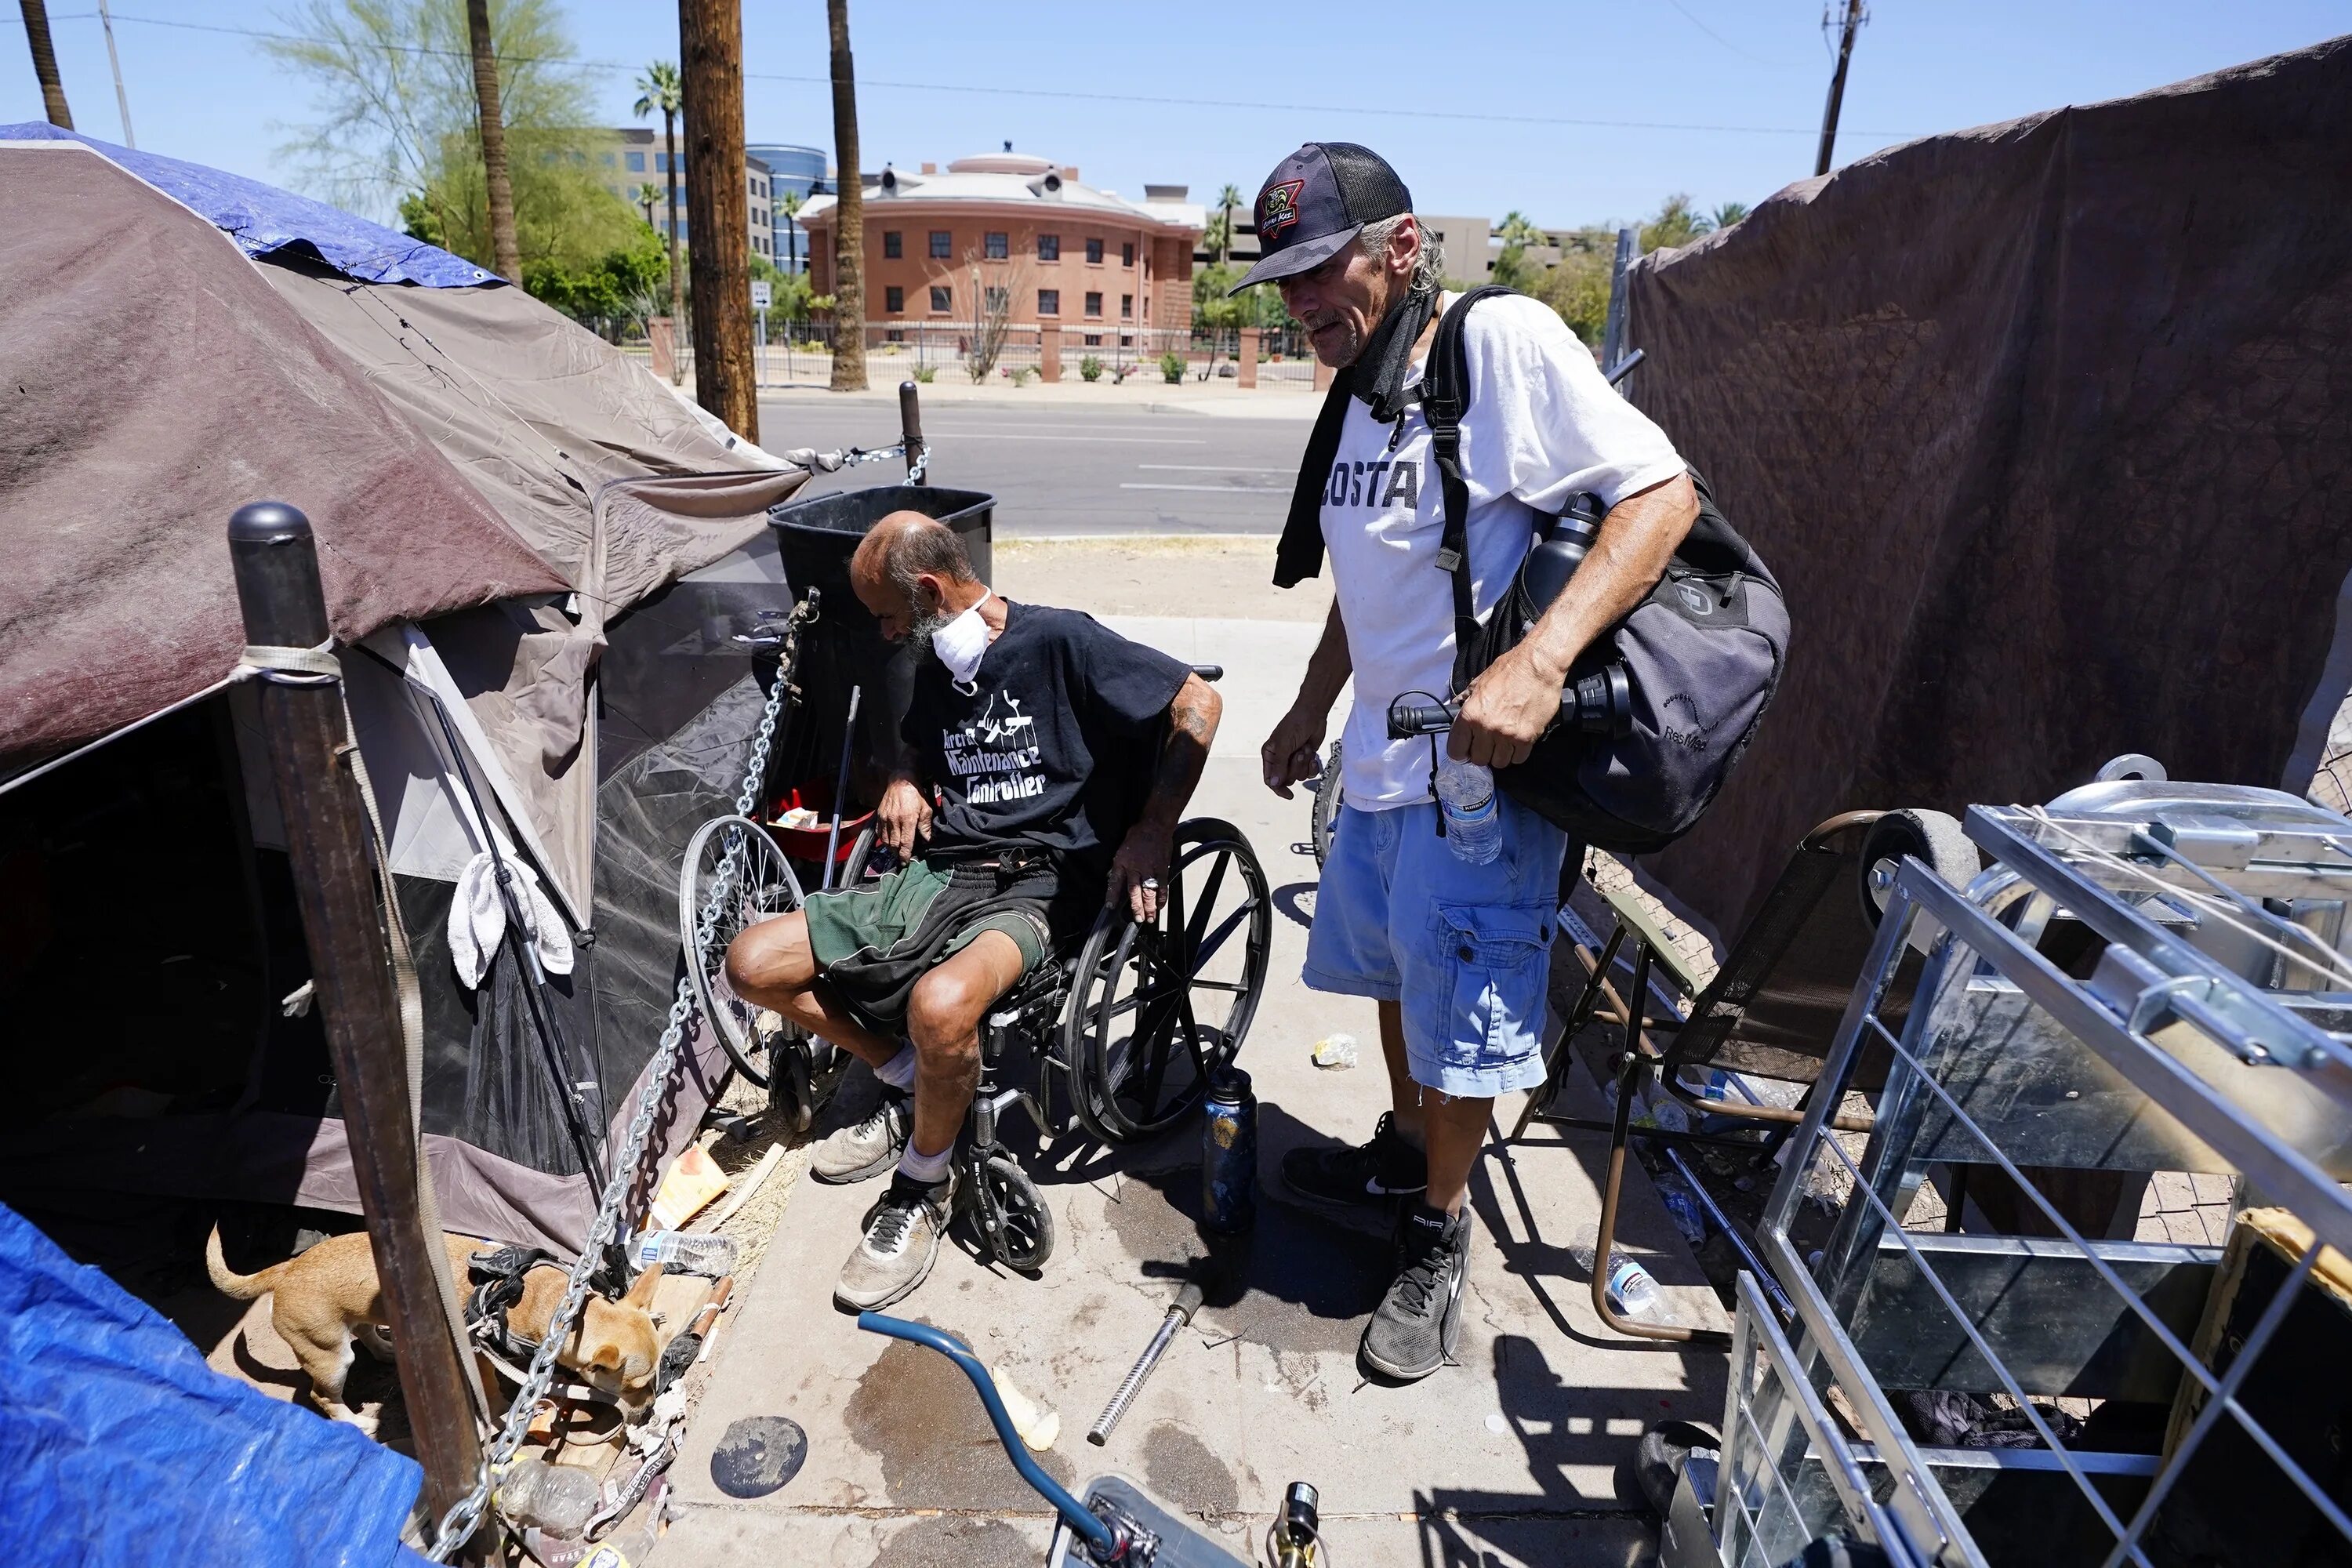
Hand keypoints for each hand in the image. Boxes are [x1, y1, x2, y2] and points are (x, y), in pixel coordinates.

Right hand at [876, 775, 931, 859]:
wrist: (901, 780)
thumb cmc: (915, 794)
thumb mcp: (926, 808)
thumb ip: (925, 825)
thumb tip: (927, 839)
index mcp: (907, 819)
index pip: (905, 842)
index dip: (905, 854)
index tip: (906, 861)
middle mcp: (894, 820)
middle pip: (894, 843)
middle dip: (898, 853)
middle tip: (902, 859)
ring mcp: (885, 818)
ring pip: (885, 840)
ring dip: (890, 848)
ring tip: (896, 852)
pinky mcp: (879, 816)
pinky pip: (879, 832)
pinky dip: (883, 840)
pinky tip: (888, 842)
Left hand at [1106, 821, 1174, 923]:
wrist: (1155, 826)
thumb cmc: (1137, 836)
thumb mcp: (1122, 849)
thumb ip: (1120, 865)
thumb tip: (1117, 879)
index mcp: (1122, 862)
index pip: (1115, 882)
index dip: (1112, 896)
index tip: (1110, 907)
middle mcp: (1135, 867)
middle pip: (1134, 891)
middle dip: (1135, 906)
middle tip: (1137, 919)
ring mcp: (1150, 869)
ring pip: (1149, 892)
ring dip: (1149, 906)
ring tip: (1149, 918)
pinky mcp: (1162, 868)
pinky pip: (1162, 886)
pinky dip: (1162, 898)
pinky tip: (1160, 906)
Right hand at [1260, 704, 1327, 798]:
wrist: (1313, 714)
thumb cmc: (1295, 725)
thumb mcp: (1284, 745)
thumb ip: (1279, 765)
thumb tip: (1275, 783)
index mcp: (1270, 755)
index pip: (1270, 779)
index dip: (1279, 788)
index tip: (1289, 794)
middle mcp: (1280, 759)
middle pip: (1287, 779)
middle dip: (1296, 767)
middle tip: (1299, 752)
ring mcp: (1293, 760)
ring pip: (1300, 776)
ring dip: (1305, 763)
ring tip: (1305, 748)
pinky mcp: (1306, 759)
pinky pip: (1310, 773)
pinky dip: (1313, 765)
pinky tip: (1312, 754)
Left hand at [1450, 641, 1564, 768]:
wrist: (1539, 665)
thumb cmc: (1510, 670)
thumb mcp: (1481, 681)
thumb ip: (1467, 698)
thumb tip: (1455, 704)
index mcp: (1470, 714)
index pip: (1456, 750)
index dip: (1460, 752)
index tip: (1466, 750)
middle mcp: (1486, 727)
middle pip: (1478, 759)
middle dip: (1482, 753)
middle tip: (1488, 744)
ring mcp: (1507, 735)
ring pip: (1499, 762)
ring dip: (1500, 755)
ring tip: (1504, 742)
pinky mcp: (1527, 738)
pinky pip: (1518, 759)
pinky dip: (1517, 754)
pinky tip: (1518, 741)